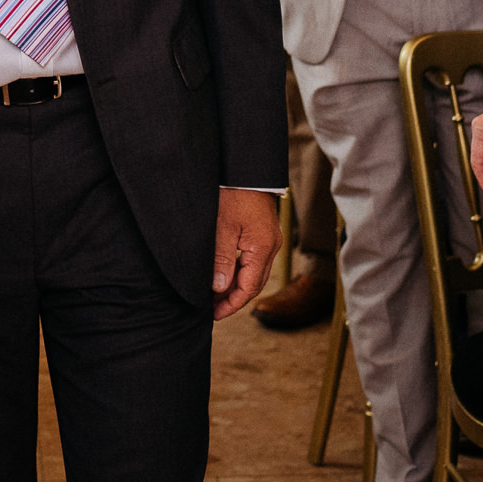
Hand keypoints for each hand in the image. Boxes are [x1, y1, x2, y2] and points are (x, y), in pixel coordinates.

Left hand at [212, 188, 280, 319]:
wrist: (245, 167)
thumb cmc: (232, 193)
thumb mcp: (222, 227)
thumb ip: (222, 258)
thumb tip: (220, 287)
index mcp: (262, 248)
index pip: (248, 287)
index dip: (231, 304)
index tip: (214, 314)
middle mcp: (270, 246)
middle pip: (254, 283)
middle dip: (233, 299)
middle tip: (212, 309)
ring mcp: (269, 239)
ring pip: (254, 272)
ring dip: (236, 285)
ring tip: (215, 295)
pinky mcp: (263, 232)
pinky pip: (253, 260)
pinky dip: (239, 270)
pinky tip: (224, 273)